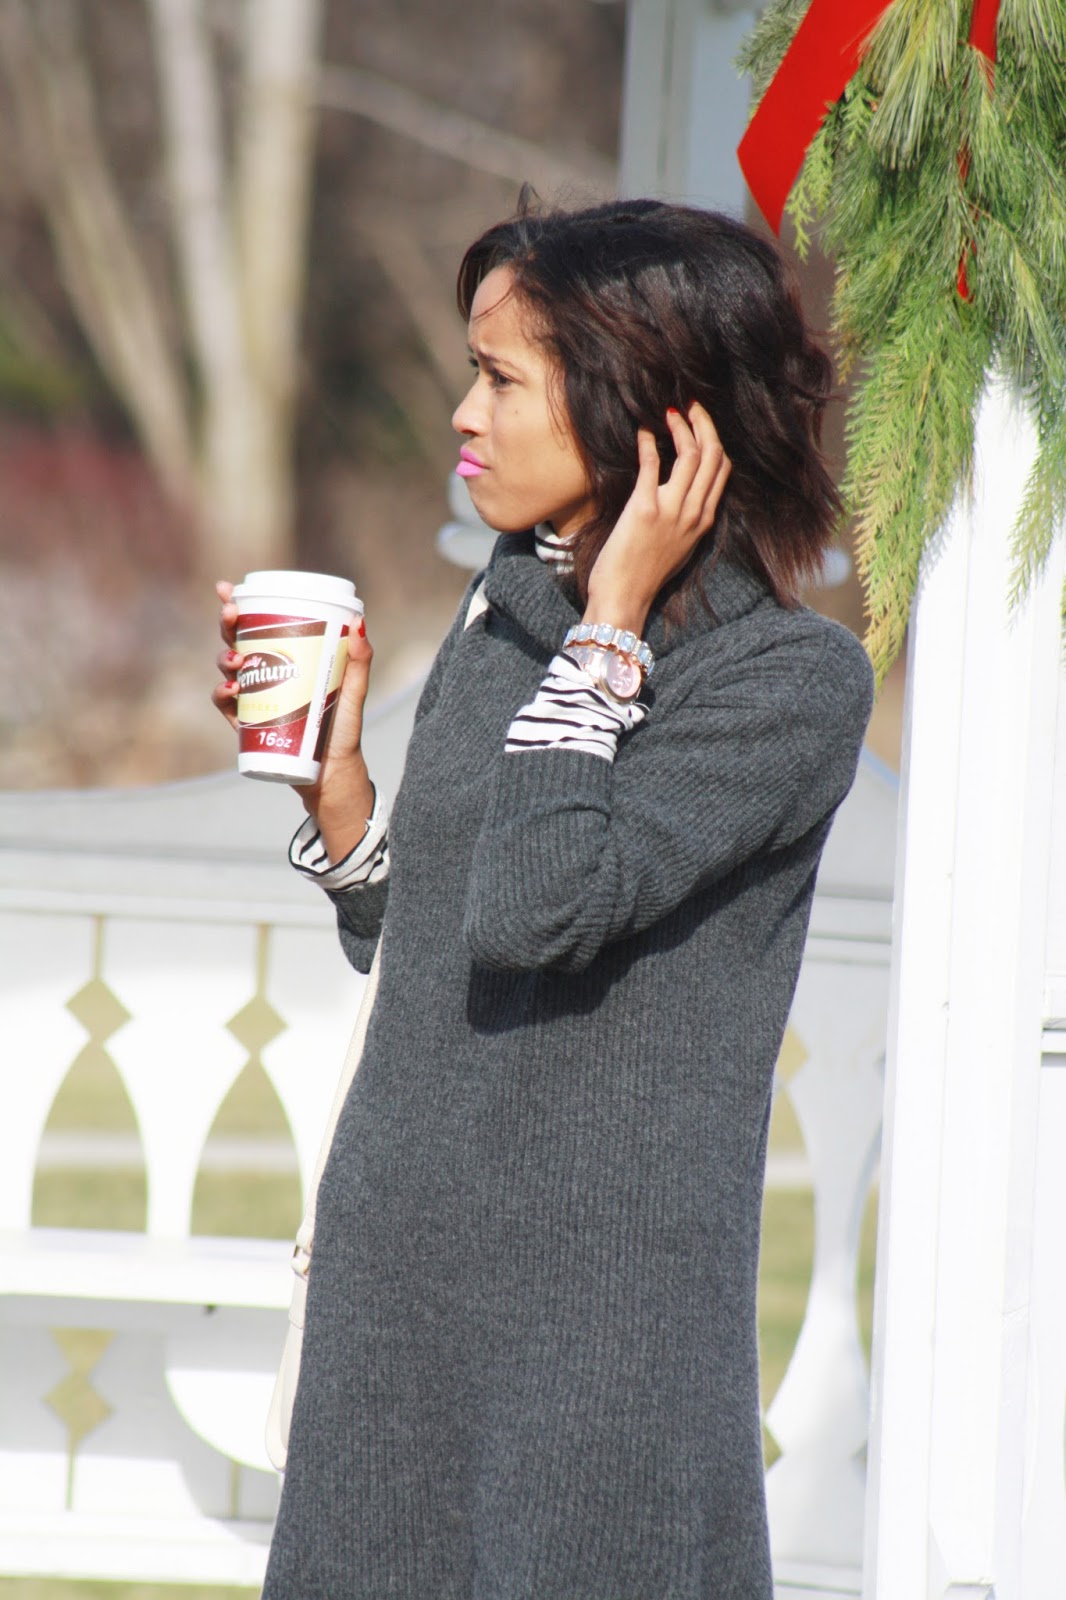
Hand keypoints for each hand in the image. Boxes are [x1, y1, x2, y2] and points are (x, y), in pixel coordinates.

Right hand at [211, 579, 375, 856]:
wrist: (333, 774)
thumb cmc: (343, 730)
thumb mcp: (355, 692)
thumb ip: (359, 660)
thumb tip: (360, 622)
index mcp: (286, 659)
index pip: (258, 626)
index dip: (237, 606)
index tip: (227, 588)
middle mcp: (265, 676)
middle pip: (237, 642)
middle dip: (227, 625)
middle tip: (230, 614)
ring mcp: (254, 700)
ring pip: (227, 671)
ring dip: (224, 659)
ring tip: (238, 661)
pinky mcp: (248, 725)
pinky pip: (227, 706)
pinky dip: (223, 696)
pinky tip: (231, 690)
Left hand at [584, 402, 730, 636]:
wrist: (625, 598)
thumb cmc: (645, 574)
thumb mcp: (678, 545)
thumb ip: (685, 519)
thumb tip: (678, 491)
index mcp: (704, 520)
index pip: (723, 469)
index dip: (714, 439)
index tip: (700, 422)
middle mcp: (694, 513)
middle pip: (712, 455)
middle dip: (703, 423)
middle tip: (689, 405)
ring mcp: (672, 511)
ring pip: (690, 454)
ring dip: (680, 427)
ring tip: (667, 412)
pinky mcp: (644, 509)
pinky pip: (652, 464)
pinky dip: (648, 442)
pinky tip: (641, 432)